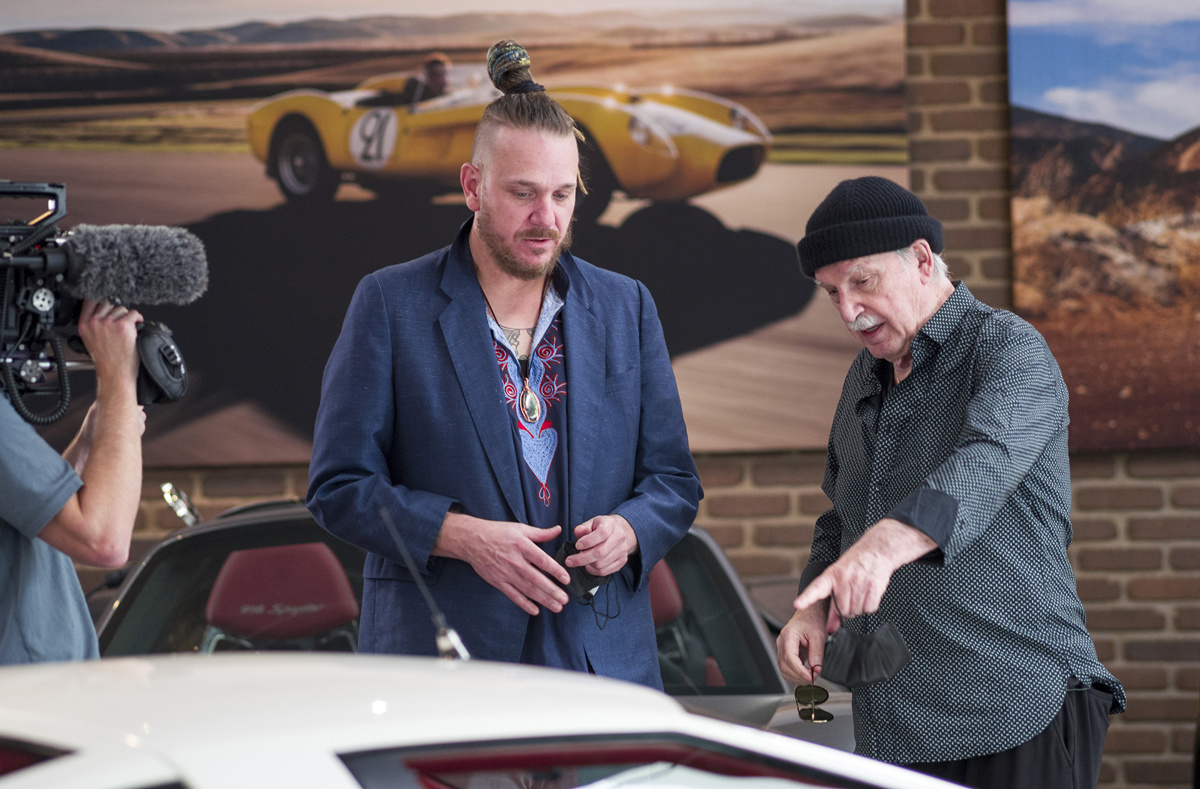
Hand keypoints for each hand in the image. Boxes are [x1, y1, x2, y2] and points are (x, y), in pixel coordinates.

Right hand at [77, 300, 142, 398]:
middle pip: (108, 303)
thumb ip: (93, 324)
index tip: (107, 302)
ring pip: (122, 308)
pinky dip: (138, 319)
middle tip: (120, 324)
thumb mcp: (91, 339)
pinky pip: (134, 314)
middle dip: (116, 311)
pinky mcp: (124, 326)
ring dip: (127, 317)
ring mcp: (109, 323)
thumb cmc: (106, 360)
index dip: (100, 299)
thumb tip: (103, 310)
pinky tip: (135, 329)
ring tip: (127, 330)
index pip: (90, 300)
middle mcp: (95, 322)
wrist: (115, 373)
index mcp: (84, 325)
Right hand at [434, 513, 570, 615]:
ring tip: (557, 607)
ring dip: (543, 599)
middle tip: (565, 600)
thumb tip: (559, 530)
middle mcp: (514, 560)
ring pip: (527, 589)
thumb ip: (540, 533)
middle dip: (552, 591)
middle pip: (536, 579)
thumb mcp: (520, 528)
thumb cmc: (498, 532)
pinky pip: (513, 595)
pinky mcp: (498, 581)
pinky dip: (524, 604)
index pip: (542, 560)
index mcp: (522, 545)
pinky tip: (536, 610)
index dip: (555, 570)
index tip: (566, 579)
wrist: (472, 540)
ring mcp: (505, 573)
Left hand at [568, 514, 636, 575]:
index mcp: (611, 524)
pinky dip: (592, 570)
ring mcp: (622, 550)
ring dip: (587, 564)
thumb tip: (578, 531)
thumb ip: (583, 528)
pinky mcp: (622, 561)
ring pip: (601, 564)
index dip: (588, 541)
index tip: (577, 545)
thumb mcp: (591, 523)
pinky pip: (604, 571)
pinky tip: (588, 565)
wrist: (617, 532)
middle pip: (600, 552)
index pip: (602, 534)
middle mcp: (619, 537)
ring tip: (581, 559)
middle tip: (569, 561)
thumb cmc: (600, 527)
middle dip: (582, 558)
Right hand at [776, 603, 828, 683]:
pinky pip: (786, 668)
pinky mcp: (786, 653)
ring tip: (811, 676)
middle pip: (784, 665)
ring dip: (797, 677)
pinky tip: (805, 675)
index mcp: (788, 635)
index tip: (809, 677)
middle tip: (814, 677)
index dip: (799, 670)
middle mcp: (782, 642)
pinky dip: (795, 675)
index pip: (789, 657)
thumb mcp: (819, 635)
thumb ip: (817, 653)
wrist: (810, 614)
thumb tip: (815, 669)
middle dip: (799, 675)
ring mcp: (782, 648)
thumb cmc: (813, 620)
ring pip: (783, 669)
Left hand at [793, 518, 936, 630]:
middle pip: (842, 610)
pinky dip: (869, 607)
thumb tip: (831, 627)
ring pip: (856, 611)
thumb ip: (833, 604)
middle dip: (846, 611)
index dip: (806, 598)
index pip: (816, 588)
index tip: (798, 604)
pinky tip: (868, 595)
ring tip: (860, 594)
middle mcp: (844, 579)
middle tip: (850, 599)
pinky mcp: (873, 587)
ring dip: (858, 608)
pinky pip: (869, 609)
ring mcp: (858, 583)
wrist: (875, 551)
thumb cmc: (854, 565)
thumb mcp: (838, 578)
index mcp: (831, 575)